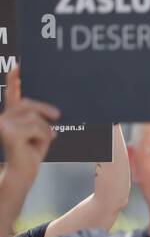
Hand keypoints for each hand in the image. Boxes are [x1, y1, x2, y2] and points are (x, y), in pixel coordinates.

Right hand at [0, 66, 59, 181]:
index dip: (14, 79)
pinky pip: (36, 127)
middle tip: (57, 117)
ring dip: (45, 129)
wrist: (24, 171)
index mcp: (11, 114)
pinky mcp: (7, 132)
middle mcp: (3, 117)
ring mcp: (2, 124)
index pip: (12, 93)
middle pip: (28, 104)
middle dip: (45, 111)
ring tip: (43, 139)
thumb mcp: (39, 129)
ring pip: (35, 117)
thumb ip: (39, 116)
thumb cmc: (32, 150)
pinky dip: (43, 136)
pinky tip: (37, 145)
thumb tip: (51, 109)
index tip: (18, 65)